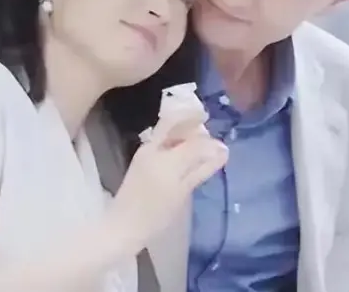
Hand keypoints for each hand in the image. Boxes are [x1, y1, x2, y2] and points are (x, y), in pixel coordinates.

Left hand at [107, 135, 226, 248]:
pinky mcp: (141, 157)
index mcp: (165, 158)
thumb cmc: (156, 215)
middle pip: (176, 123)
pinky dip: (176, 142)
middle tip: (210, 141)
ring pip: (168, 130)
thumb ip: (202, 169)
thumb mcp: (182, 192)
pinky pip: (162, 140)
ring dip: (186, 133)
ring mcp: (145, 150)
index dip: (212, 143)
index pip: (195, 140)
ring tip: (201, 149)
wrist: (123, 225)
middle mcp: (153, 147)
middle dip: (195, 126)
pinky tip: (185, 155)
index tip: (224, 150)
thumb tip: (223, 151)